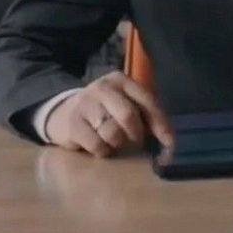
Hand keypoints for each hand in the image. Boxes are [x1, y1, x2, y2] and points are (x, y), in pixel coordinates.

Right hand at [45, 71, 174, 155]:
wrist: (62, 112)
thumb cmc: (104, 111)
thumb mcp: (124, 104)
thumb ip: (145, 117)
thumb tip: (169, 142)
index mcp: (121, 81)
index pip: (147, 101)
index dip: (160, 124)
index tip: (169, 143)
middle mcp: (103, 88)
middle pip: (128, 115)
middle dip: (135, 134)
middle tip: (133, 141)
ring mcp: (85, 104)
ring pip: (112, 132)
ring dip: (117, 143)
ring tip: (113, 141)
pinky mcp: (72, 123)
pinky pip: (96, 145)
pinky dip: (102, 151)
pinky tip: (99, 146)